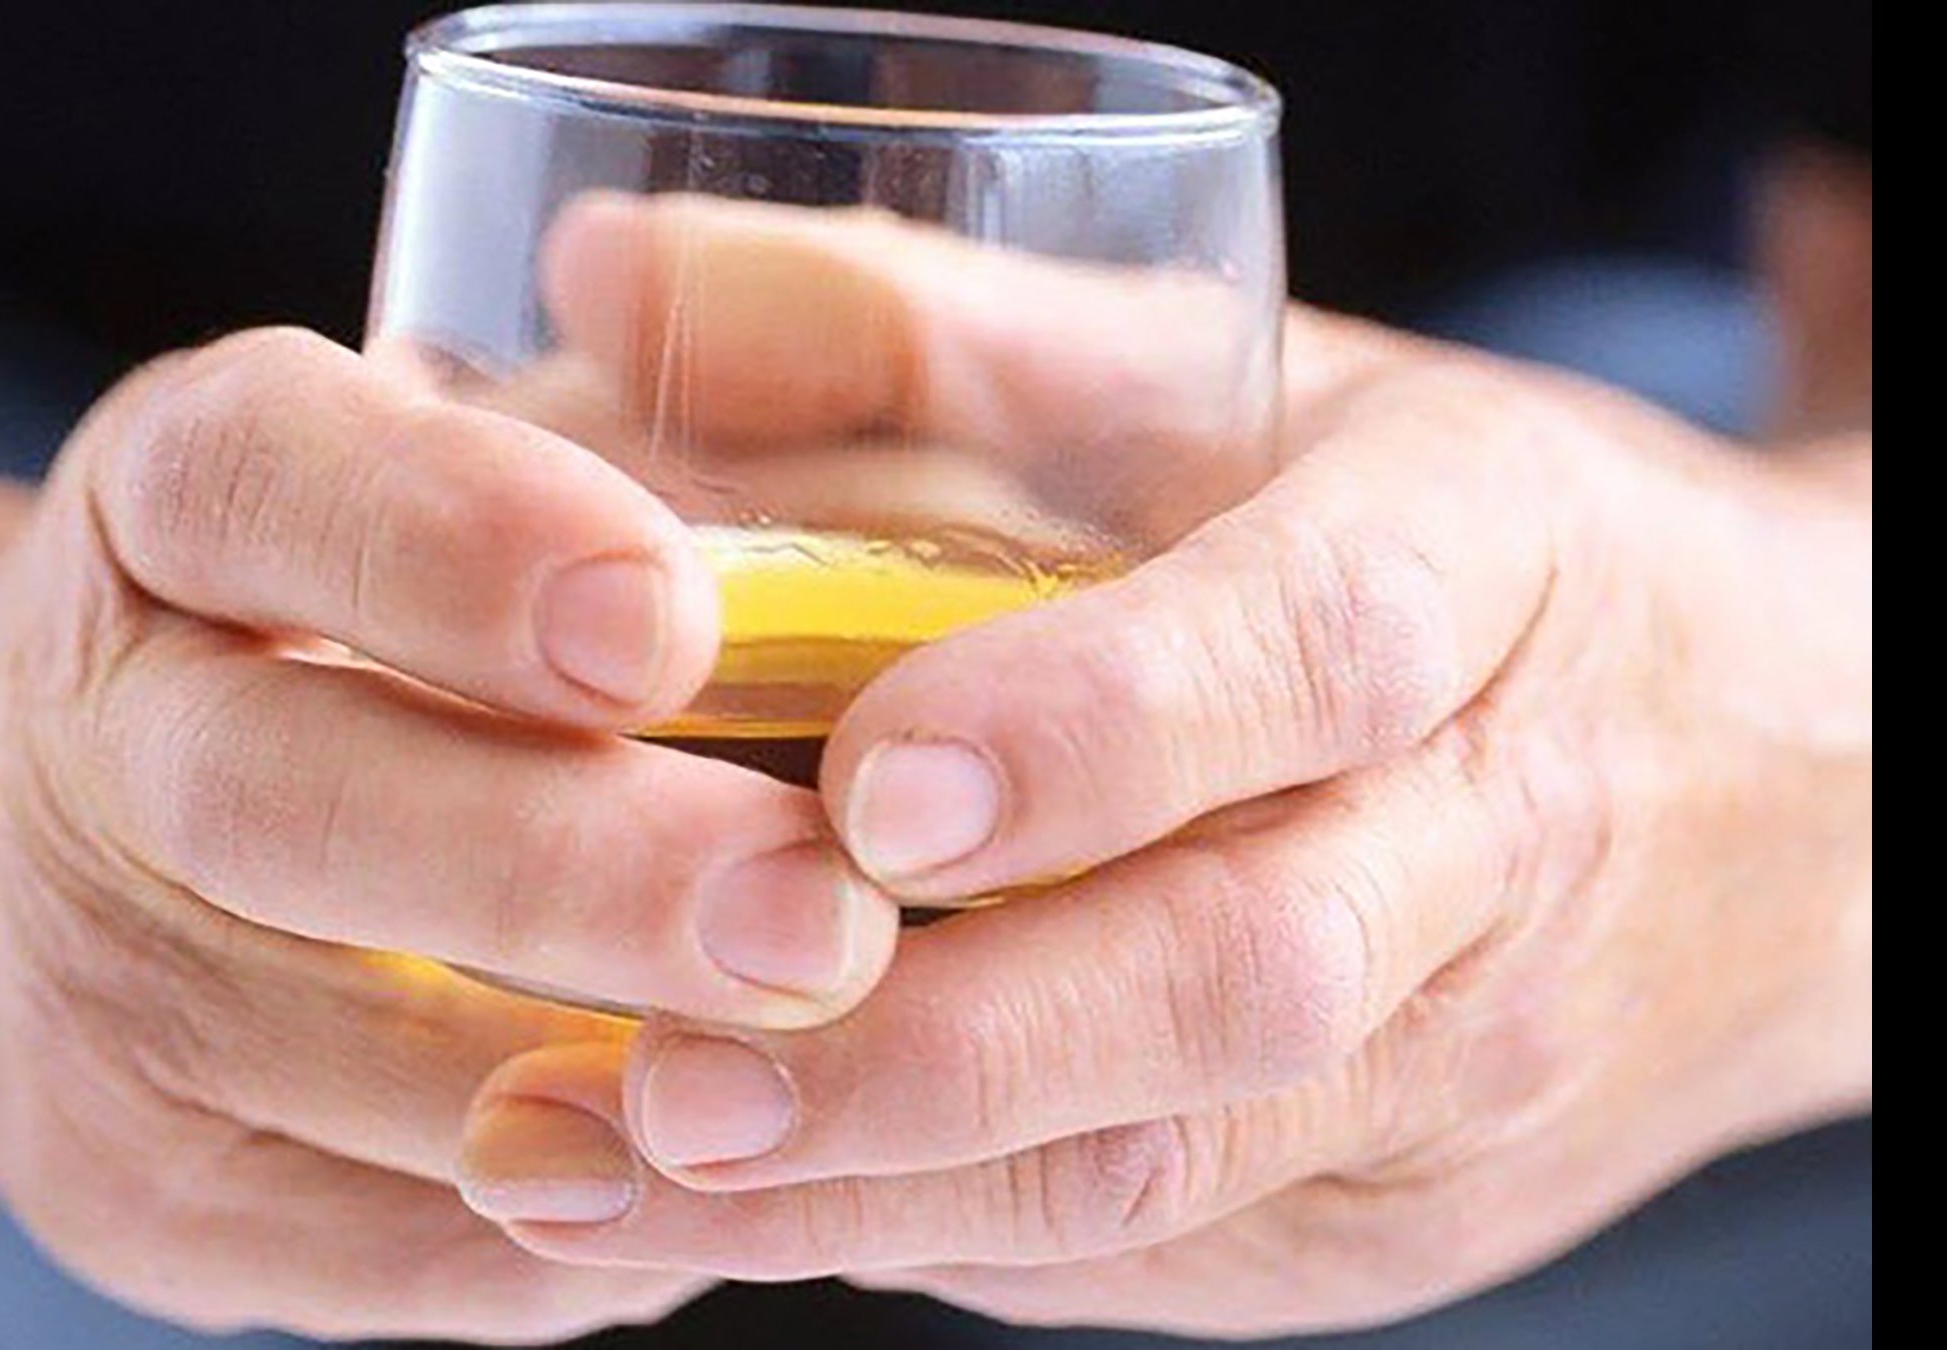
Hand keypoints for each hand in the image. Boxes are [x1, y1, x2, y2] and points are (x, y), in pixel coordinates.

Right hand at [0, 327, 904, 1339]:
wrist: (70, 854)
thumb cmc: (373, 621)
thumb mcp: (475, 476)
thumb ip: (655, 461)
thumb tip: (907, 535)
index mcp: (169, 502)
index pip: (261, 474)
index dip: (456, 539)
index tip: (667, 614)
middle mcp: (92, 743)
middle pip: (286, 806)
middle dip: (576, 871)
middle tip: (818, 916)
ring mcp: (94, 1000)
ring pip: (371, 1068)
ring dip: (639, 1086)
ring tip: (871, 1065)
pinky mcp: (153, 1202)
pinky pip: (420, 1248)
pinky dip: (620, 1216)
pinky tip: (780, 1163)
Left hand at [454, 198, 1872, 1336]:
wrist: (1796, 796)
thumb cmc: (1454, 550)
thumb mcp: (1244, 380)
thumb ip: (929, 329)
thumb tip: (605, 280)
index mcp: (1485, 567)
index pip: (1323, 654)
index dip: (1103, 729)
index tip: (869, 792)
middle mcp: (1495, 845)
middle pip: (1240, 978)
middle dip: (939, 1045)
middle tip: (664, 1072)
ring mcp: (1457, 1068)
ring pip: (1181, 1165)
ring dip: (878, 1189)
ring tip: (599, 1175)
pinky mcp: (1391, 1213)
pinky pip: (1161, 1250)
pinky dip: (930, 1235)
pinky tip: (722, 1208)